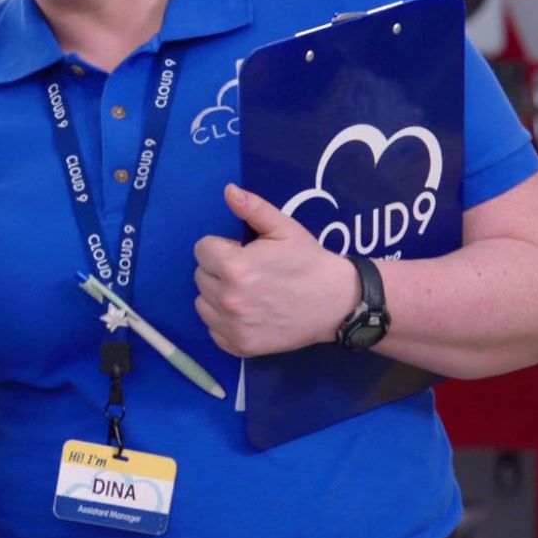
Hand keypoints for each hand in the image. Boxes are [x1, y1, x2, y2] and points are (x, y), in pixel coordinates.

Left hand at [193, 183, 360, 356]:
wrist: (337, 303)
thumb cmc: (309, 261)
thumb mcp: (284, 228)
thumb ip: (252, 208)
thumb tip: (228, 190)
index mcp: (235, 267)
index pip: (202, 249)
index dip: (223, 246)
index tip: (244, 251)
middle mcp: (229, 299)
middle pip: (200, 275)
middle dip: (219, 268)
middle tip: (250, 271)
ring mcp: (233, 326)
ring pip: (202, 303)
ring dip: (217, 294)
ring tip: (248, 291)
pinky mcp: (240, 347)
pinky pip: (213, 329)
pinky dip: (224, 321)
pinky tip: (248, 312)